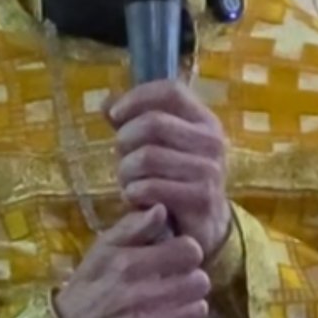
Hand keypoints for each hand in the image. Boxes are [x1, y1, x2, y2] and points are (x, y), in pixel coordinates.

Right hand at [54, 205, 209, 317]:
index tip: (177, 255)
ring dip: (190, 304)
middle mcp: (142, 296)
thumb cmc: (91, 283)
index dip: (186, 250)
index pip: (189, 251)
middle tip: (178, 279)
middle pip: (200, 281)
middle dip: (192, 277)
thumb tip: (161, 209)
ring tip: (175, 301)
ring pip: (199, 310)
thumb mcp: (104, 247)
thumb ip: (134, 226)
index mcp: (130, 265)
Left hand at [110, 80, 229, 259]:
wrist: (204, 226)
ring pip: (148, 156)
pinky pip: (151, 187)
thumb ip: (134, 122)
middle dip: (126, 141)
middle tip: (122, 159)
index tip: (114, 115)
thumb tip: (106, 104)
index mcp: (203, 120)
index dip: (136, 98)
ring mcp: (209, 170)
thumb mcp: (158, 146)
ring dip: (127, 172)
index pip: (170, 91)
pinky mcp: (201, 199)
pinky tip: (137, 199)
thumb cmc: (175, 179)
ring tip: (130, 182)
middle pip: (153, 123)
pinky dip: (134, 193)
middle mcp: (212, 141)